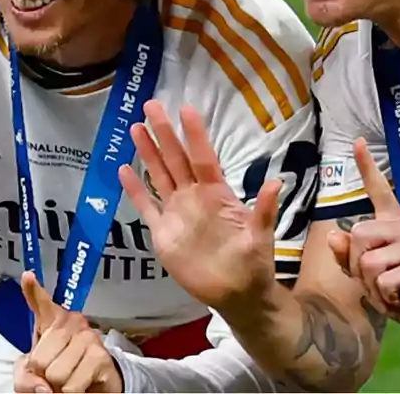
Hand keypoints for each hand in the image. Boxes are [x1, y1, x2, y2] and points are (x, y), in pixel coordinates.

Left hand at [16, 271, 121, 392]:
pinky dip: (71, 393)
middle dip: (43, 376)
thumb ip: (26, 378)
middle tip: (54, 375)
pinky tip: (80, 386)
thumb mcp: (33, 375)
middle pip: (40, 360)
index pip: (41, 303)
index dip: (33, 291)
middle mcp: (73, 322)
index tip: (27, 276)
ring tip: (68, 380)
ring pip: (56, 374)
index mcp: (53, 321)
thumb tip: (44, 389)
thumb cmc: (60, 374)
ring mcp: (89, 338)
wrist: (93, 387)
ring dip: (59, 387)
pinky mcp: (101, 357)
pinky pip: (72, 386)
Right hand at [118, 100, 283, 317]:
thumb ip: (263, 210)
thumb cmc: (253, 262)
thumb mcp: (260, 236)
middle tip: (152, 104)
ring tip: (135, 128)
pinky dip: (135, 190)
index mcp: (217, 194)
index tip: (186, 109)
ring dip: (148, 152)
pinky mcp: (163, 232)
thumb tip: (276, 182)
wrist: (237, 293)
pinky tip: (123, 170)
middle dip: (164, 132)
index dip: (195, 135)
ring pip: (159, 175)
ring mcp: (177, 212)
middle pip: (176, 159)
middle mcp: (194, 196)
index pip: (203, 158)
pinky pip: (146, 207)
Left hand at [337, 138, 399, 342]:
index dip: (367, 167)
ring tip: (393, 291)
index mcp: (395, 225)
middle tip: (380, 282)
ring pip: (367, 260)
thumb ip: (349, 257)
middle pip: (358, 235)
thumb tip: (335, 235)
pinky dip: (385, 297)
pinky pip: (383, 280)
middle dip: (358, 266)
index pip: (380, 191)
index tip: (356, 142)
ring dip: (372, 286)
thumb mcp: (370, 277)